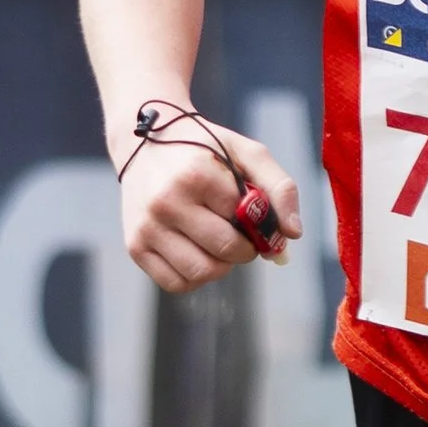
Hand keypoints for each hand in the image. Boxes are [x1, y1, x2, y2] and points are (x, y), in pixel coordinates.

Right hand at [115, 107, 304, 291]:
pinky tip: (198, 253)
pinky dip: (196, 277)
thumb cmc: (203, 149)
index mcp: (195, 175)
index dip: (259, 223)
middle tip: (242, 234)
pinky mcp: (134, 246)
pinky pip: (176, 284)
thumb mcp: (246, 152)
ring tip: (219, 243)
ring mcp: (147, 227)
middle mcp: (166, 202)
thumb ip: (279, 187)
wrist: (145, 143)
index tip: (254, 215)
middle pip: (226, 251)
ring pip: (201, 272)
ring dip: (222, 266)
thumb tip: (292, 234)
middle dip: (245, 249)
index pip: (246, 218)